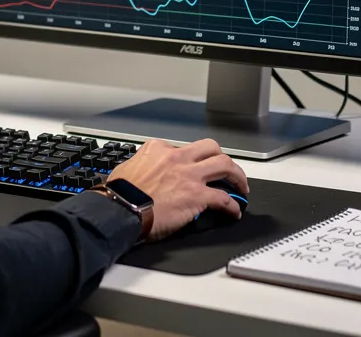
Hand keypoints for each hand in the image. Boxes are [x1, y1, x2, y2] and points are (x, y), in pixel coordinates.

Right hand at [106, 138, 248, 240]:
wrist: (120, 210)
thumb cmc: (119, 194)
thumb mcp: (126, 168)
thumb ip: (141, 165)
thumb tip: (143, 171)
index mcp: (158, 149)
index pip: (183, 148)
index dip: (190, 160)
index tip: (193, 169)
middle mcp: (177, 158)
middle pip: (210, 148)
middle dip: (222, 157)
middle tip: (227, 169)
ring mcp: (189, 176)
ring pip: (225, 165)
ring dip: (237, 176)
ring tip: (241, 186)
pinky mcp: (197, 196)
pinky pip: (224, 198)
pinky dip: (232, 206)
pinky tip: (234, 212)